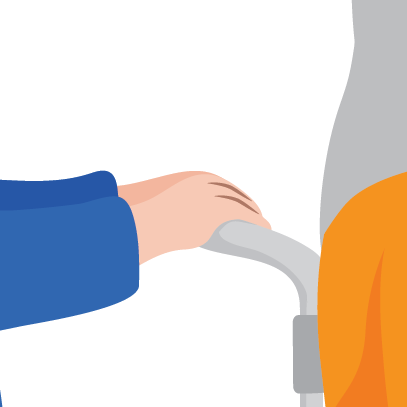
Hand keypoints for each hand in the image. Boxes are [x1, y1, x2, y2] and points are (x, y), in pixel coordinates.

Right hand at [117, 169, 265, 264]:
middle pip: (232, 190)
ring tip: (262, 222)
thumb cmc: (142, 218)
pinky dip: (256, 221)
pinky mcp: (216, 211)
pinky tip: (265, 228)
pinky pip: (243, 215)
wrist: (141, 221)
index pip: (219, 182)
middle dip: (246, 200)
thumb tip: (160, 223)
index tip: (240, 199)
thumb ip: (164, 210)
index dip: (232, 192)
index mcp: (189, 178)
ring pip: (240, 202)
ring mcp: (210, 196)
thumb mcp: (152, 208)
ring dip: (254, 212)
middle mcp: (203, 183)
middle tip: (255, 211)